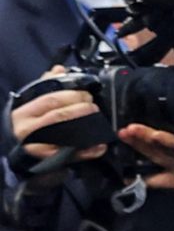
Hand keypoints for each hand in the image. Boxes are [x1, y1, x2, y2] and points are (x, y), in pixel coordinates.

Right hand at [10, 66, 107, 186]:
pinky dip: (86, 152)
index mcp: (24, 112)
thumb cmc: (28, 124)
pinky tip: (99, 147)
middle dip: (80, 109)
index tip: (87, 94)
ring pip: (64, 135)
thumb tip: (60, 69)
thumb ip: (46, 86)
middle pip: (58, 116)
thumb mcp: (31, 105)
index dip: (71, 96)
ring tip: (99, 121)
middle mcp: (27, 129)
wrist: (16, 151)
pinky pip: (69, 155)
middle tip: (93, 107)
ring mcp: (36, 147)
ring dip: (86, 127)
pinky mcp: (46, 162)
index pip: (50, 100)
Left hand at [117, 124, 173, 192]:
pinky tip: (127, 173)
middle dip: (144, 137)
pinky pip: (156, 181)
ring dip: (139, 147)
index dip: (167, 139)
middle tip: (129, 128)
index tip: (155, 133)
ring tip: (126, 136)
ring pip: (156, 158)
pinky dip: (141, 177)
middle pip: (163, 148)